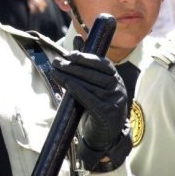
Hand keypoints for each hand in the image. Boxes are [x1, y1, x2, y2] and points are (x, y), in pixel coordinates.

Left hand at [51, 51, 130, 170]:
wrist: (105, 136)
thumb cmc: (95, 105)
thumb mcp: (92, 83)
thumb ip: (85, 63)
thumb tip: (78, 39)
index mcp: (115, 78)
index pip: (102, 63)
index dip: (86, 57)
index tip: (69, 54)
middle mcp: (118, 88)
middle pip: (94, 73)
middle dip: (73, 66)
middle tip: (56, 62)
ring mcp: (115, 101)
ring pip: (91, 84)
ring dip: (70, 76)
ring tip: (55, 70)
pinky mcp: (108, 113)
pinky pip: (90, 98)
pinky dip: (76, 89)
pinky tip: (65, 83)